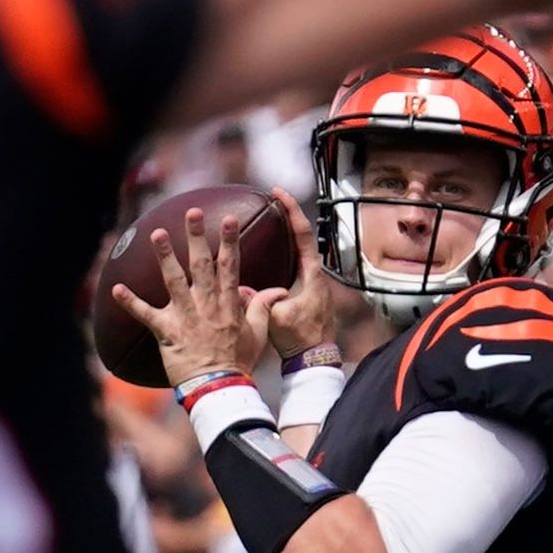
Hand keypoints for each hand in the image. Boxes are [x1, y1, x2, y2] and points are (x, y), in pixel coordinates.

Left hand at [106, 206, 267, 384]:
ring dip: (165, 256)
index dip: (230, 241)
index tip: (230, 219)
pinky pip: (145, 315)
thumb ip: (262, 308)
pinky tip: (116, 288)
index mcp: (228, 304)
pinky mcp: (167, 331)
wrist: (219, 388)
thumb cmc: (238, 363)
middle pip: (201, 264)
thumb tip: (277, 291)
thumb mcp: (258, 333)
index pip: (230, 266)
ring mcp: (185, 317)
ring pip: (173, 281)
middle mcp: (206, 305)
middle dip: (197, 236)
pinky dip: (130, 302)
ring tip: (157, 234)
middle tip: (192, 213)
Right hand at [260, 188, 338, 358]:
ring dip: (285, 233)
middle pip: (302, 236)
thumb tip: (238, 288)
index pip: (303, 234)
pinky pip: (293, 264)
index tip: (278, 193)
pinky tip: (269, 253)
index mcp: (311, 275)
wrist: (313, 359)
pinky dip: (282, 252)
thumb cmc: (301, 338)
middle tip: (272, 198)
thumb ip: (260, 300)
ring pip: (298, 250)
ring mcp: (312, 283)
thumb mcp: (277, 318)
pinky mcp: (306, 292)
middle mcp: (315, 274)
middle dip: (287, 215)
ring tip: (270, 219)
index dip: (291, 210)